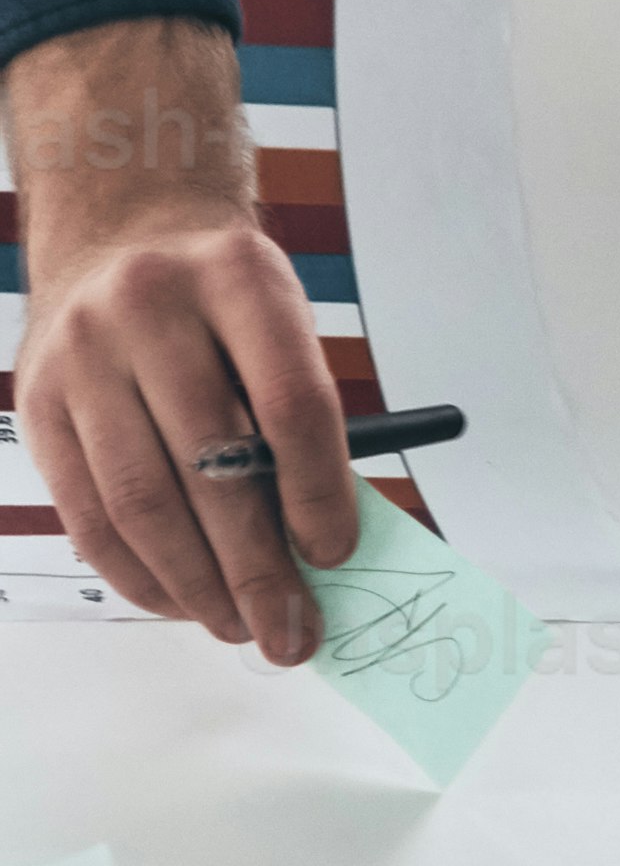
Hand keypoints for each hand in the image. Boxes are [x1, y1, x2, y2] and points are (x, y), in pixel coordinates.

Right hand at [3, 17, 359, 656]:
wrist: (122, 232)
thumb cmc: (222, 300)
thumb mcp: (280, 320)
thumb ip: (303, 420)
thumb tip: (324, 552)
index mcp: (238, 277)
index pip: (291, 404)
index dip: (319, 493)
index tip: (335, 556)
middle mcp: (151, 307)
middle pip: (214, 466)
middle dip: (259, 569)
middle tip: (291, 633)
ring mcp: (83, 354)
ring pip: (143, 501)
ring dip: (196, 586)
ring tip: (237, 628)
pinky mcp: (37, 401)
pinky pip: (88, 513)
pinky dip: (137, 574)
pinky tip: (177, 602)